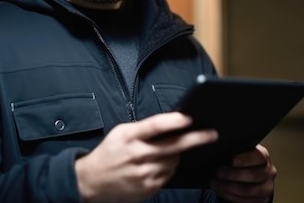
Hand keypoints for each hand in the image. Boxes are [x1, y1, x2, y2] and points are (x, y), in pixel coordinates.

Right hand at [75, 112, 217, 202]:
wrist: (91, 181)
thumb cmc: (109, 153)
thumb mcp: (121, 133)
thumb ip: (143, 129)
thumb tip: (171, 123)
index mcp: (129, 136)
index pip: (156, 125)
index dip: (175, 121)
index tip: (189, 117)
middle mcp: (138, 155)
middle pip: (174, 145)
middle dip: (196, 138)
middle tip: (212, 133)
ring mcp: (144, 173)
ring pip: (174, 160)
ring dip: (176, 154)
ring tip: (164, 152)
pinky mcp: (148, 187)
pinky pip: (169, 174)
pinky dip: (169, 167)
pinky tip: (158, 164)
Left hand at [210, 144, 276, 202]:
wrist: (246, 174)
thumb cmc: (240, 160)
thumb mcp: (238, 151)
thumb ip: (232, 149)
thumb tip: (216, 146)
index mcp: (263, 156)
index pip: (259, 156)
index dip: (246, 159)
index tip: (232, 161)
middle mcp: (268, 171)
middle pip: (255, 175)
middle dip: (234, 175)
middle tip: (219, 173)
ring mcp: (267, 186)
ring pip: (251, 190)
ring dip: (230, 188)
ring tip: (216, 184)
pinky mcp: (262, 199)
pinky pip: (247, 200)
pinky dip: (232, 196)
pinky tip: (221, 191)